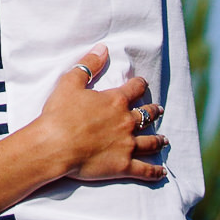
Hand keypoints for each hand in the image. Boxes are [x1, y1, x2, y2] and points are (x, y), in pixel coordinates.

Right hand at [35, 44, 167, 183]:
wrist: (55, 145)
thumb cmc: (59, 113)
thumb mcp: (70, 82)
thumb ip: (89, 64)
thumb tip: (103, 48)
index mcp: (115, 101)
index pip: (134, 89)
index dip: (139, 84)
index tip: (142, 83)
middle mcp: (126, 122)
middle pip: (146, 115)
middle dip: (153, 111)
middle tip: (159, 110)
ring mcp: (127, 145)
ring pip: (150, 142)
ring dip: (159, 140)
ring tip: (164, 139)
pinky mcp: (124, 165)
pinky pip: (145, 169)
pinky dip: (155, 171)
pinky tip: (162, 171)